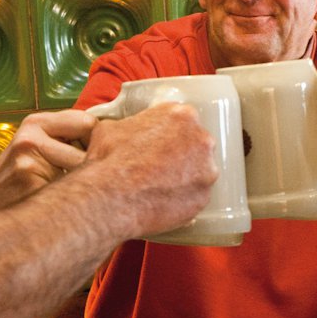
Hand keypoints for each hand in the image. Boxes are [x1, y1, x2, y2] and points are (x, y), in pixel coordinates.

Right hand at [0, 109, 95, 223]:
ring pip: (84, 170)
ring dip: (83, 186)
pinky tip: (58, 207)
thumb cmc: (14, 183)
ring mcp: (31, 158)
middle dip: (94, 167)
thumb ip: (63, 141)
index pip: (88, 123)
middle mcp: (32, 135)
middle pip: (91, 146)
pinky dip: (72, 201)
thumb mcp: (33, 150)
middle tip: (85, 184)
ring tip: (67, 196)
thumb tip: (111, 144)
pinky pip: (71, 190)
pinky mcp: (31, 181)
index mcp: (35, 123)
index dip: (97, 144)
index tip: (94, 160)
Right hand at [82, 102, 215, 239]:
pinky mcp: (203, 197)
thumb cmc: (109, 160)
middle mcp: (201, 139)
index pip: (183, 121)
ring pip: (200, 172)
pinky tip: (164, 202)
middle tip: (161, 166)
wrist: (110, 197)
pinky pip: (196, 197)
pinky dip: (183, 200)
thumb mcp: (113, 128)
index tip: (161, 144)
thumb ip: (130, 125)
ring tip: (162, 187)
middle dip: (182, 155)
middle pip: (197, 145)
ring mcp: (206, 170)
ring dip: (185, 178)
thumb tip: (124, 131)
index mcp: (181, 115)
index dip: (170, 134)